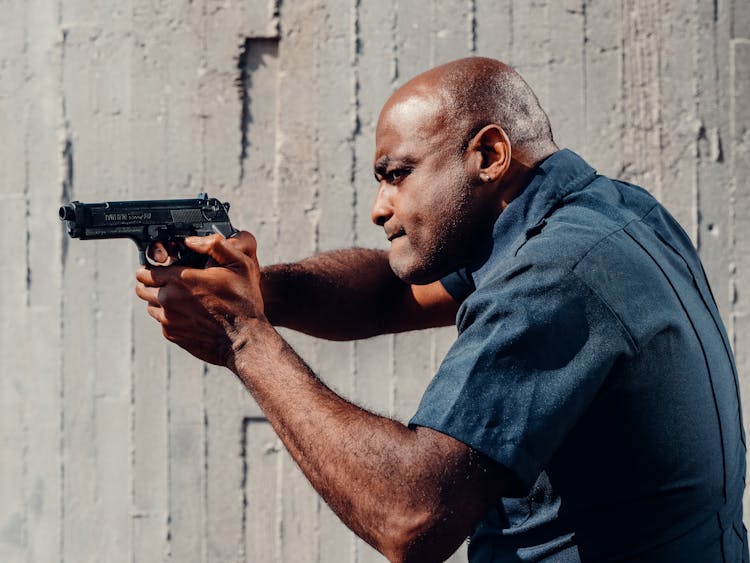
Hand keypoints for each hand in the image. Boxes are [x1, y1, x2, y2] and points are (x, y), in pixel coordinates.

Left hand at [135, 231, 264, 367]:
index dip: (149, 268)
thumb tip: (191, 240)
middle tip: (164, 281)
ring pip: (151, 306)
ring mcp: (169, 320)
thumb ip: (215, 245)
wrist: (245, 338)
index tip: (158, 268)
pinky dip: (170, 316)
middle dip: (150, 283)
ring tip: (178, 298)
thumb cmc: (244, 301)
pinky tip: (188, 313)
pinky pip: (162, 322)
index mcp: (181, 280)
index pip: (145, 272)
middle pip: (142, 289)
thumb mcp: (240, 264)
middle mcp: (169, 300)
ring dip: (159, 300)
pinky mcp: (173, 335)